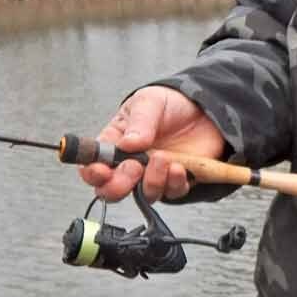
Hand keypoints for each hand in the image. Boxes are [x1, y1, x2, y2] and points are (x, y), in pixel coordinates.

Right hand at [78, 87, 226, 202]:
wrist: (203, 109)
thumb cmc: (168, 104)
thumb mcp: (149, 102)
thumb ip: (139, 123)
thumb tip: (127, 144)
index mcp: (114, 144)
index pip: (92, 167)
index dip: (93, 174)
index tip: (102, 170)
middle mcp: (131, 164)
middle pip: (113, 190)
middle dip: (119, 186)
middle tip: (133, 169)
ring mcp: (154, 175)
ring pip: (145, 194)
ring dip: (152, 181)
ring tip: (163, 158)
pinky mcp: (177, 181)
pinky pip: (173, 192)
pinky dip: (175, 183)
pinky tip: (179, 167)